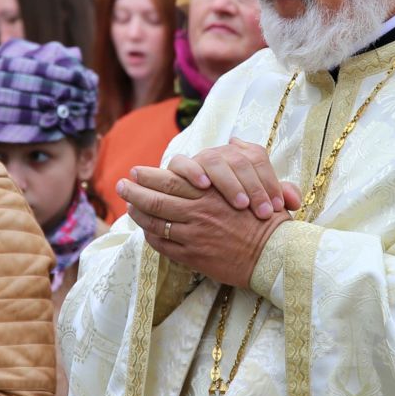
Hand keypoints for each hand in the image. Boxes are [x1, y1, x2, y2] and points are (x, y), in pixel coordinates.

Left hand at [118, 161, 292, 289]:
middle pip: (156, 199)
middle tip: (121, 185)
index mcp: (210, 192)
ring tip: (127, 205)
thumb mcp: (260, 180)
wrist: (273, 254)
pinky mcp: (192, 255)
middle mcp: (197, 211)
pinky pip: (163, 244)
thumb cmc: (269, 219)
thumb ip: (245, 157)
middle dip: (134, 191)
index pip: (171, 180)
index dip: (150, 176)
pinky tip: (144, 230)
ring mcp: (192, 234)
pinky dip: (150, 235)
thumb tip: (234, 140)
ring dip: (137, 212)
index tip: (136, 171)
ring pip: (154, 221)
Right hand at [169, 139, 302, 218]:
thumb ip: (278, 197)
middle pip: (239, 160)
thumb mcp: (258, 203)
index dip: (269, 181)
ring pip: (214, 159)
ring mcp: (199, 158)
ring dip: (229, 182)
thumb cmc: (235, 209)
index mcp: (242, 155)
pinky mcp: (177, 167)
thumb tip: (294, 201)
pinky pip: (182, 162)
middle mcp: (221, 153)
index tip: (276, 207)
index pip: (258, 158)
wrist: (202, 214)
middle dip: (254, 187)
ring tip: (240, 204)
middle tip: (262, 212)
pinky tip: (203, 186)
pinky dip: (193, 171)